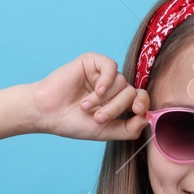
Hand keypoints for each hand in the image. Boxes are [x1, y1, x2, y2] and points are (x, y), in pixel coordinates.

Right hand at [30, 53, 149, 141]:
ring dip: (104, 99)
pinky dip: (106, 80)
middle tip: (97, 118)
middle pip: (131, 92)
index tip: (137, 111)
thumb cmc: (73, 123)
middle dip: (116, 107)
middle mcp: (112, 87)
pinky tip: (95, 90)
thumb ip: (128, 129)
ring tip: (84, 107)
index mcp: (117, 102)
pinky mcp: (92, 62)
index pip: (140, 98)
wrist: (47, 113)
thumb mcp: (105, 131)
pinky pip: (111, 66)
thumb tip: (146, 118)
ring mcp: (103, 74)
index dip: (143, 103)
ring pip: (121, 82)